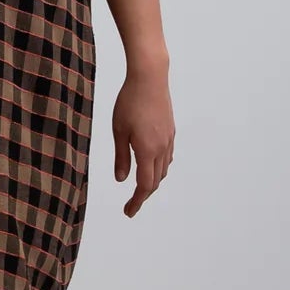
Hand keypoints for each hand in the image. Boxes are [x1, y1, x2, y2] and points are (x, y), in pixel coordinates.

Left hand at [112, 69, 173, 214]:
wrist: (150, 78)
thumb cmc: (129, 101)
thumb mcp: (118, 130)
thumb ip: (121, 157)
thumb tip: (122, 179)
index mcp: (148, 150)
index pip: (144, 185)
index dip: (136, 201)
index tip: (128, 212)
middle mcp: (162, 148)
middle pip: (155, 181)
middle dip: (143, 195)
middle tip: (130, 205)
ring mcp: (168, 139)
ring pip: (163, 170)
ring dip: (152, 182)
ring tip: (140, 188)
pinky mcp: (170, 131)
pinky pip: (167, 157)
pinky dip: (159, 168)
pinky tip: (151, 165)